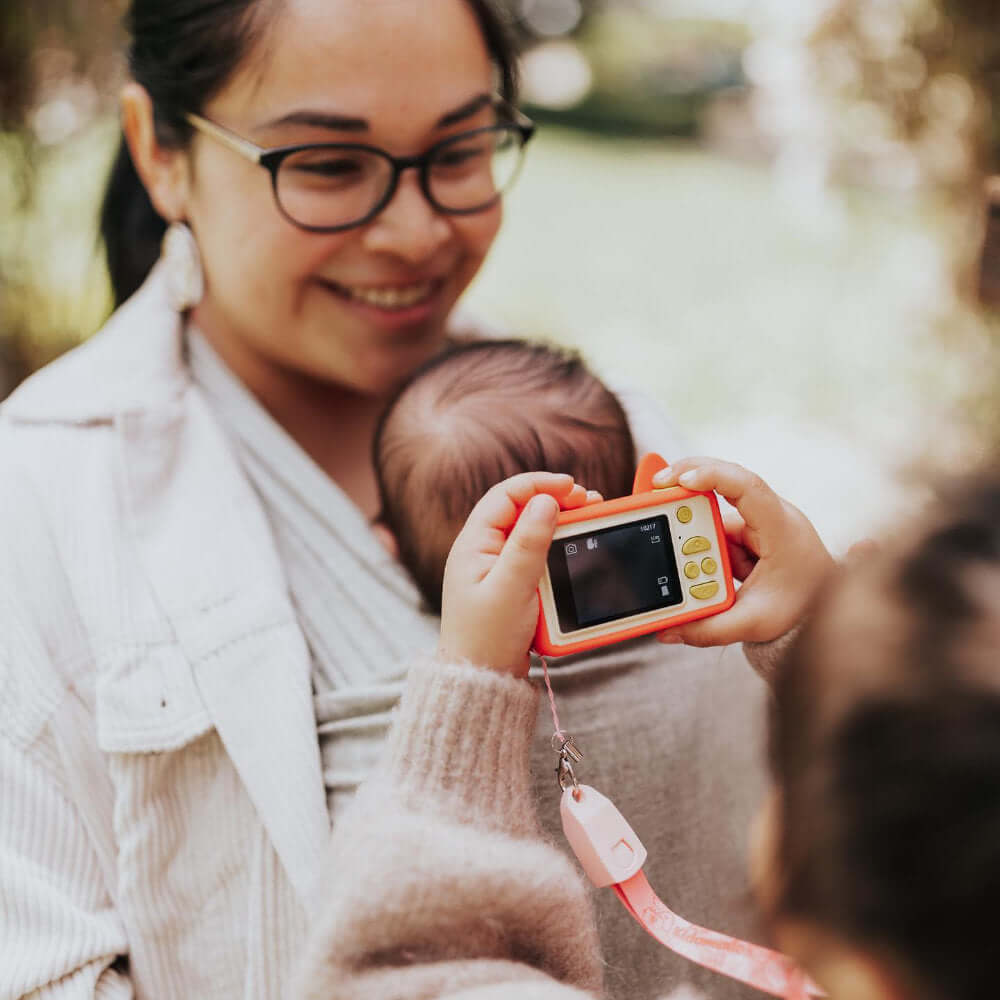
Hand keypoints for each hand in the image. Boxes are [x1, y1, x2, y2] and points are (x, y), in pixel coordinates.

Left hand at [438, 473, 599, 676]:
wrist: (482, 680)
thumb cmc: (487, 638)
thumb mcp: (511, 587)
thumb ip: (528, 543)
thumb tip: (546, 501)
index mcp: (474, 544)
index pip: (506, 495)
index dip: (539, 484)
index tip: (572, 487)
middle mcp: (484, 550)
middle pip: (523, 509)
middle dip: (558, 500)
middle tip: (590, 502)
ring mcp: (499, 566)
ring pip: (534, 531)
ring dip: (563, 523)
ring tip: (591, 519)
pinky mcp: (513, 583)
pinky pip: (538, 555)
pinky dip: (560, 547)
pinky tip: (578, 548)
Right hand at [652, 458, 834, 646]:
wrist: (829, 612)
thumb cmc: (803, 611)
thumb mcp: (752, 623)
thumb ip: (708, 628)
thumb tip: (667, 630)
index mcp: (781, 528)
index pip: (747, 487)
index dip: (711, 475)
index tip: (678, 479)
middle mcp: (773, 516)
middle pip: (723, 489)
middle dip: (689, 503)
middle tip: (658, 502)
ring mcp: (763, 523)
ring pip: (717, 518)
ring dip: (707, 546)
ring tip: (726, 579)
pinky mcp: (754, 532)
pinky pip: (722, 534)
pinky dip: (714, 553)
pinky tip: (729, 579)